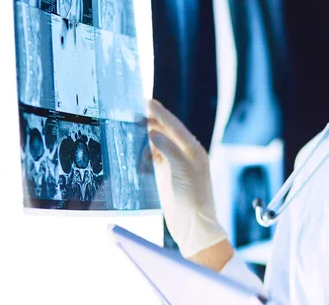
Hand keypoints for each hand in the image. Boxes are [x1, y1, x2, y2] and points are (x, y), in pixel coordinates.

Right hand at [147, 99, 226, 257]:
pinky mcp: (167, 176)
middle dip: (154, 120)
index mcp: (194, 151)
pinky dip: (147, 149)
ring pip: (161, 144)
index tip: (147, 102)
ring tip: (134, 121)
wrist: (193, 226)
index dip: (161, 114)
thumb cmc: (193, 199)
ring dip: (149, 133)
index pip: (175, 127)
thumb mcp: (181, 171)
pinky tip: (137, 144)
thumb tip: (153, 132)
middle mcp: (186, 155)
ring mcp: (176, 165)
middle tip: (137, 107)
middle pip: (168, 133)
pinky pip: (156, 157)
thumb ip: (168, 149)